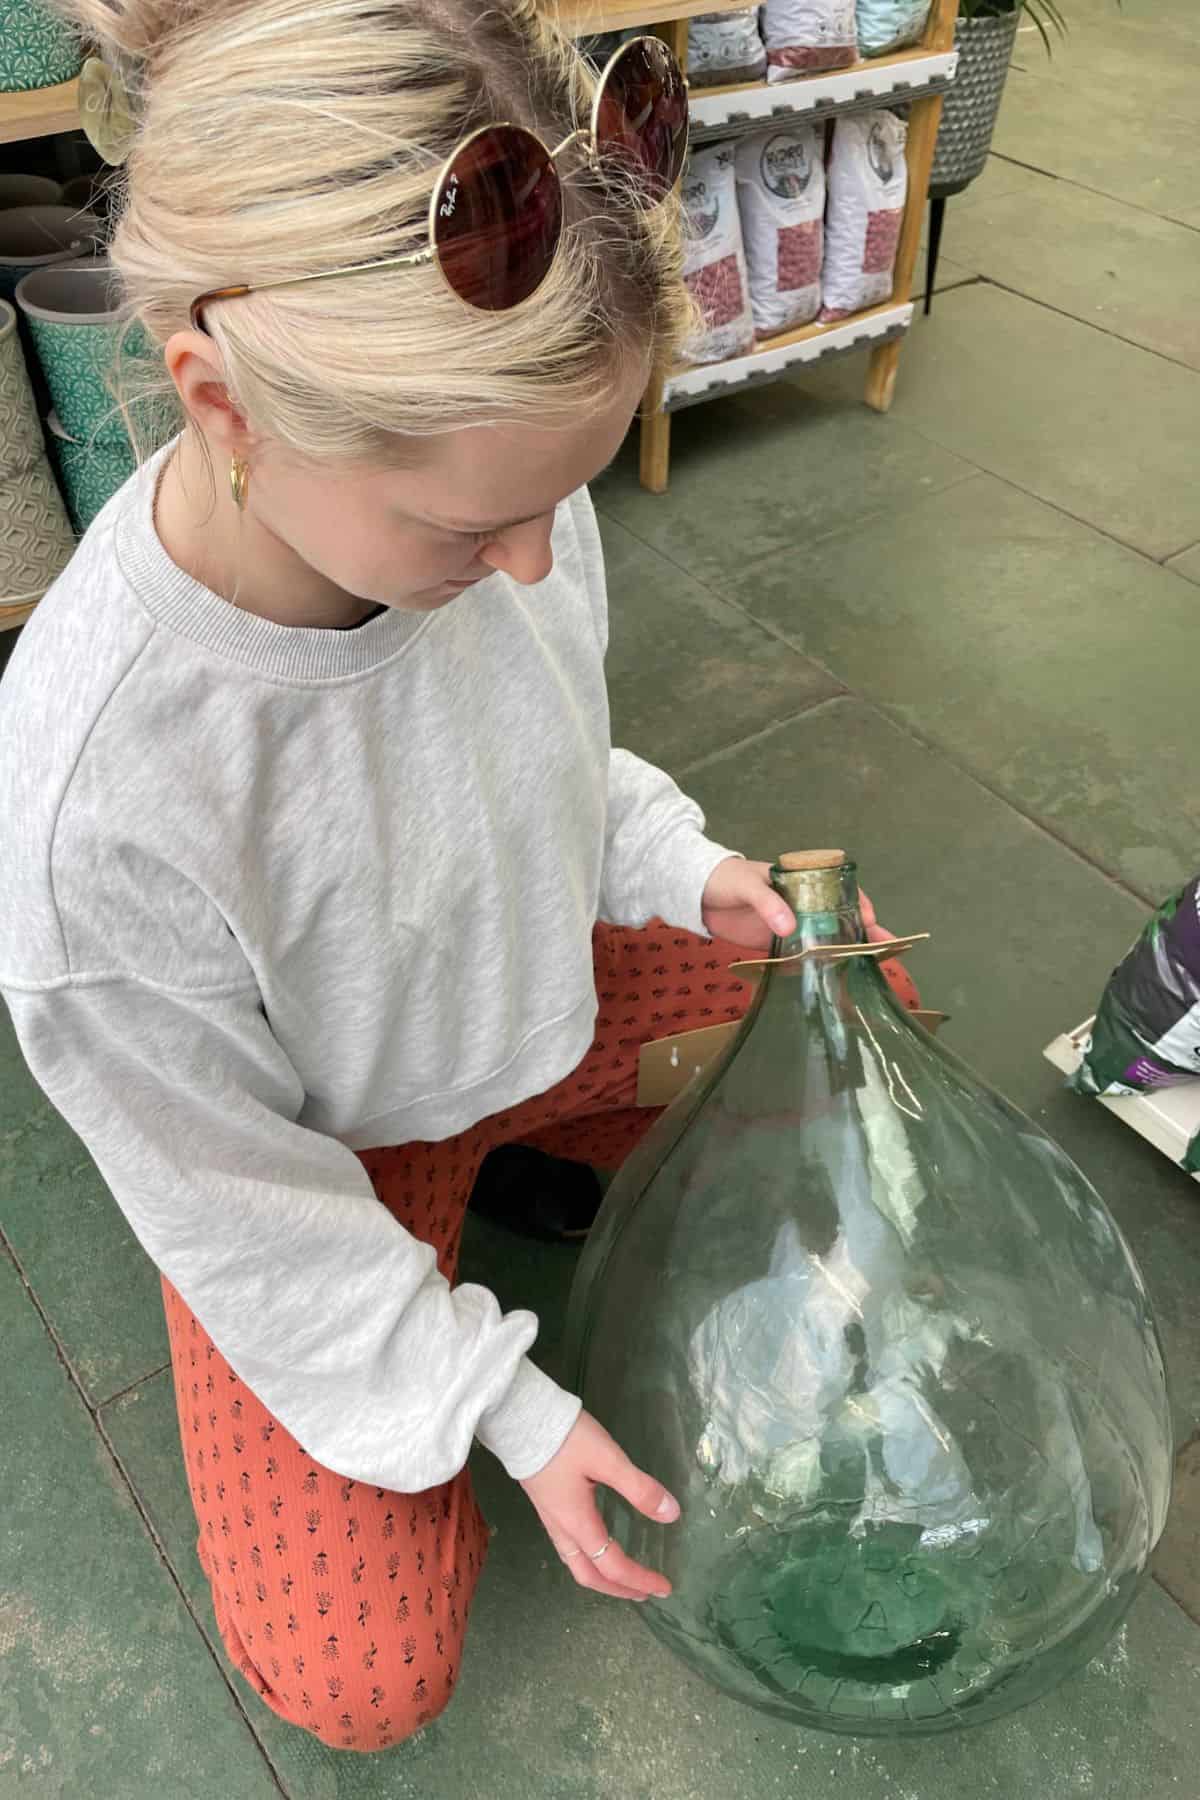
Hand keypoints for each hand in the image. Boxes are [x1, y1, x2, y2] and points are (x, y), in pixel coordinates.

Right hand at [520, 1411, 678, 1601]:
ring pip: (575, 1563)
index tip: (666, 1587)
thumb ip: (639, 1488)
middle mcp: (562, 1528)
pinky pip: (569, 1547)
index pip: (613, 1566)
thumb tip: (672, 1515)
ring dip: (601, 1577)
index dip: (640, 1580)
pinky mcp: (546, 1504)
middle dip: (618, 1589)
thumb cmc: (565, 1440)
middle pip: (589, 1575)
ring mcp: (550, 1517)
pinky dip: (588, 1559)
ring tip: (623, 1577)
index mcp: (579, 1524)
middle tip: (645, 1593)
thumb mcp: (608, 1460)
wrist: (520, 1418)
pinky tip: (597, 1544)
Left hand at [700, 857, 918, 1005]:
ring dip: (847, 952)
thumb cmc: (726, 879)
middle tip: (886, 948)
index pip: (839, 888)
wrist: (697, 895)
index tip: (869, 918)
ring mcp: (792, 926)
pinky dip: (817, 967)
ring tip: (872, 968)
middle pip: (841, 917)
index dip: (859, 902)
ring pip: (826, 938)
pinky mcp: (776, 945)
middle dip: (865, 931)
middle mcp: (803, 904)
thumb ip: (767, 903)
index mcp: (801, 881)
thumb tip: (790, 928)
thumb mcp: (748, 884)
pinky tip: (834, 980)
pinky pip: (802, 956)